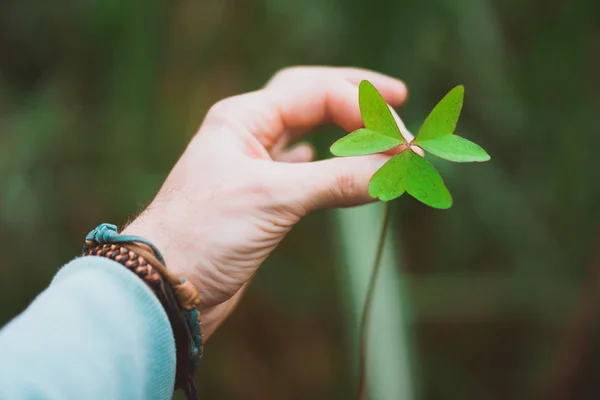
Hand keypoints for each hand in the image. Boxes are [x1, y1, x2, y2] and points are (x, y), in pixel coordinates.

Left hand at [122, 66, 407, 337]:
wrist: (165, 285)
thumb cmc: (203, 233)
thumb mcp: (273, 198)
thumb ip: (336, 180)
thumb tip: (396, 169)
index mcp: (243, 118)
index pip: (316, 93)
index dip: (364, 109)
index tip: (404, 140)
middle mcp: (246, 134)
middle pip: (310, 99)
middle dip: (355, 99)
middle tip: (398, 102)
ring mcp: (250, 166)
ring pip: (306, 133)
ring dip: (343, 132)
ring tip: (376, 132)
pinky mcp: (256, 198)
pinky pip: (296, 168)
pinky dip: (321, 162)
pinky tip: (327, 160)